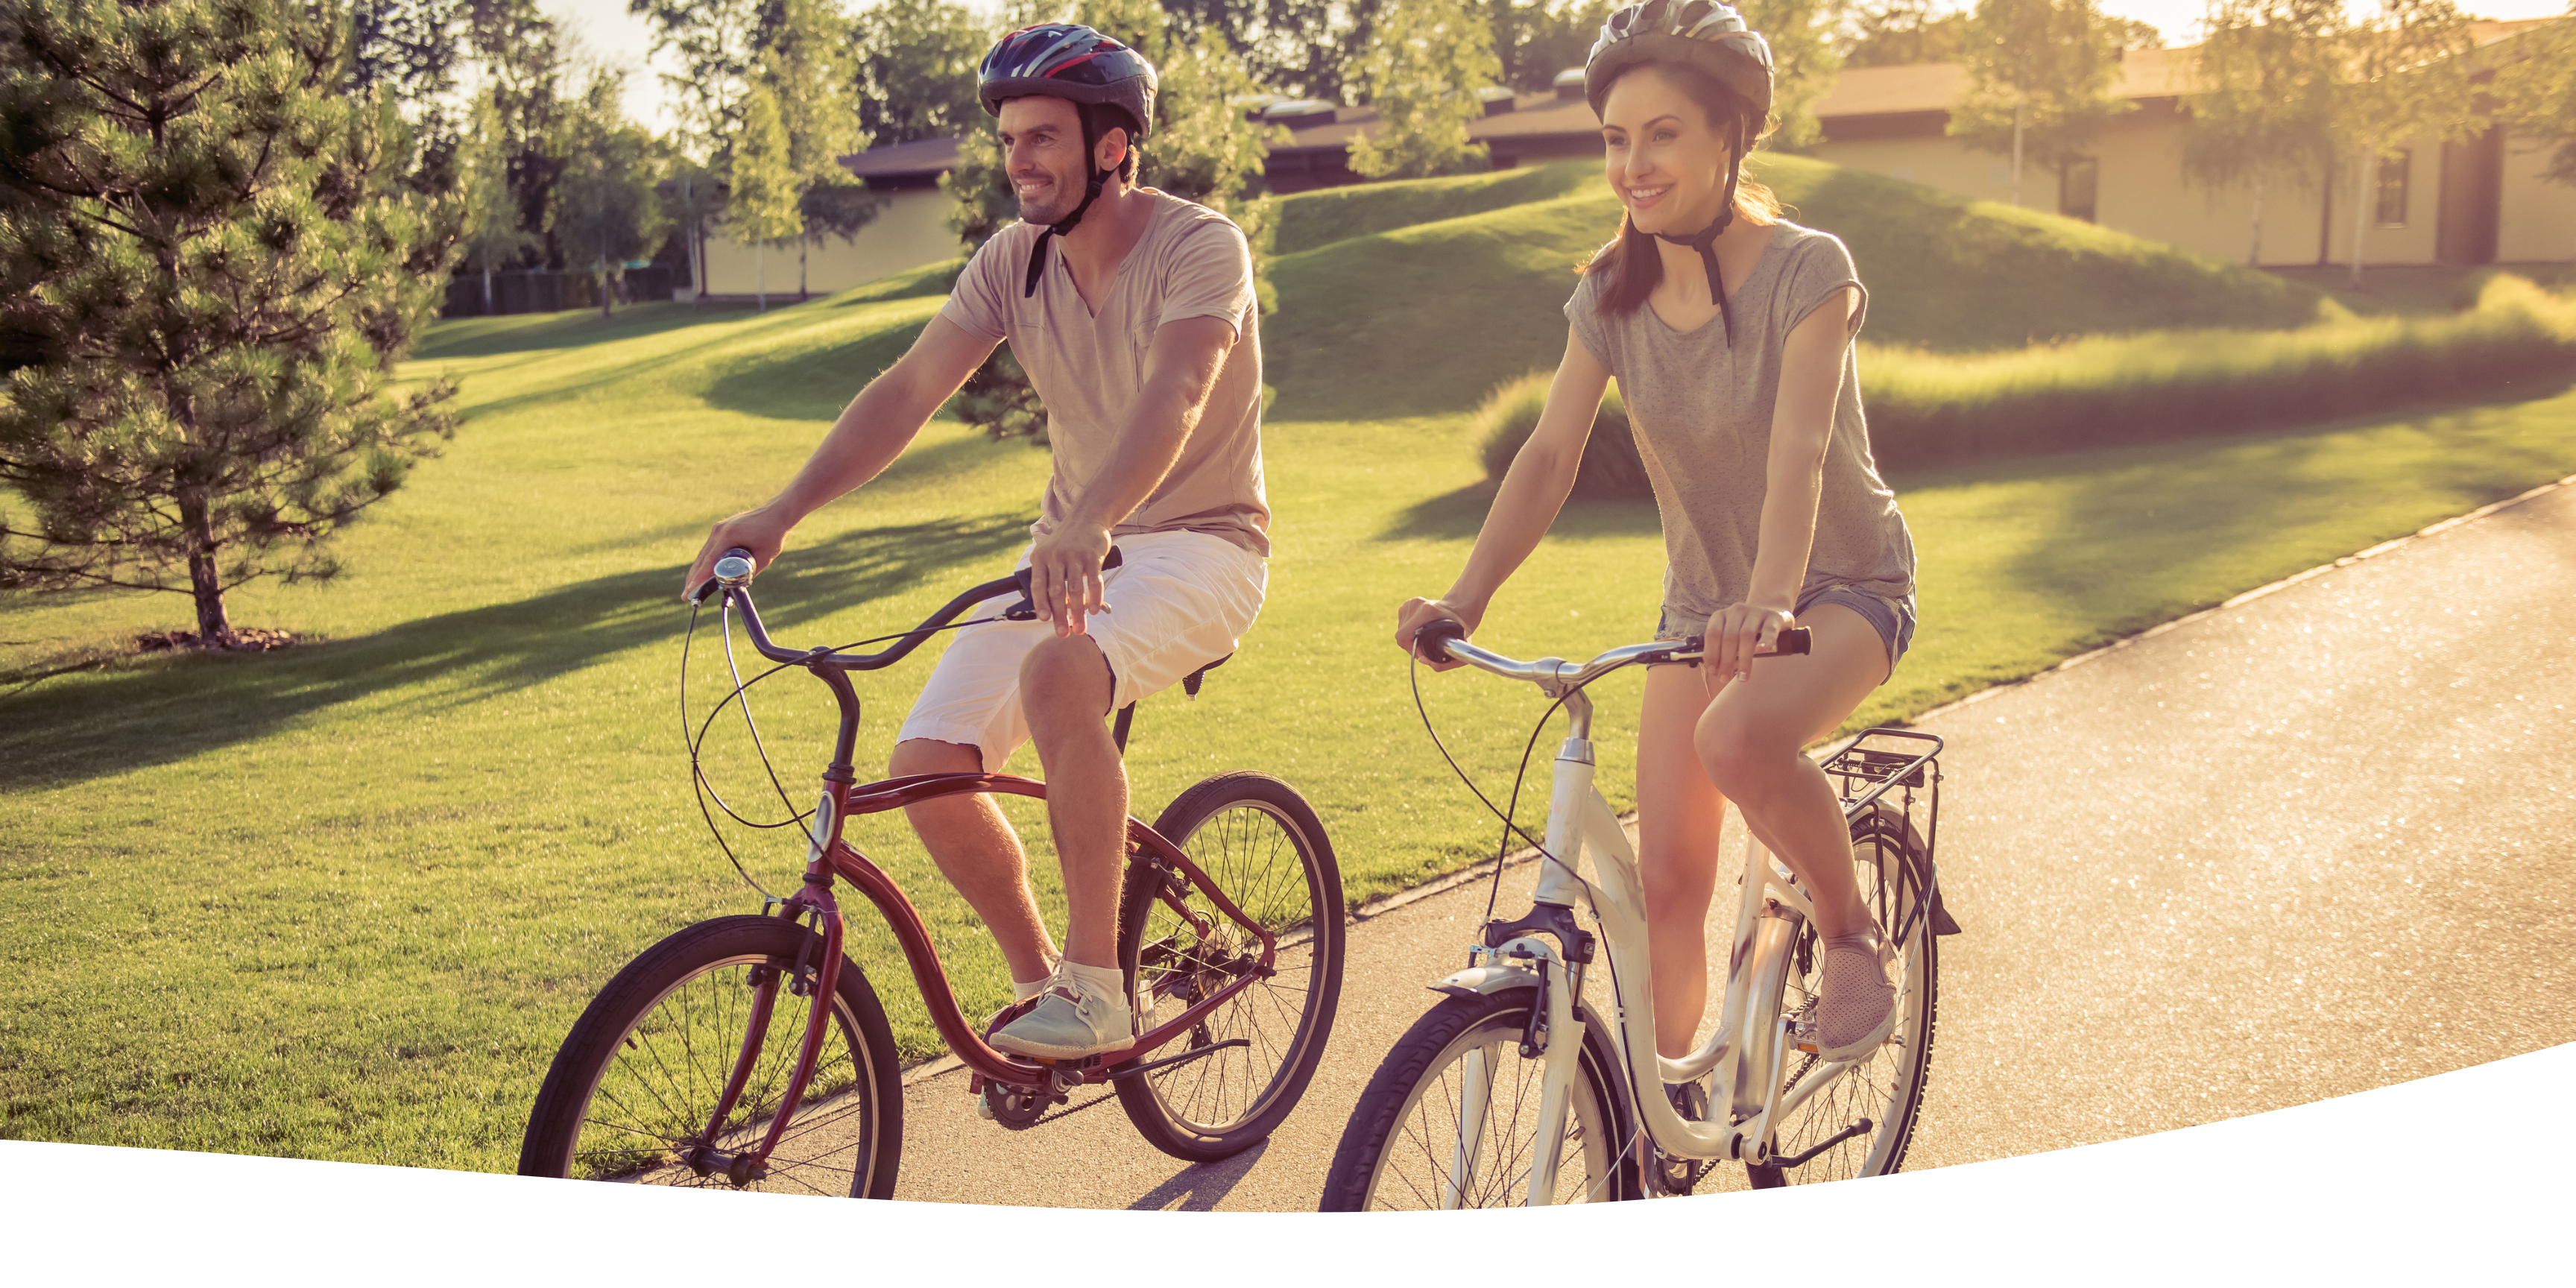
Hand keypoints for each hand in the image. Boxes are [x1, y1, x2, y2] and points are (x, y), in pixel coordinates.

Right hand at [683, 506, 794, 602]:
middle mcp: (719, 531)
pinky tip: (699, 573)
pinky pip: (709, 549)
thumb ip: (751, 571)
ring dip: (696, 571)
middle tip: (686, 596)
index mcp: (728, 536)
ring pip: (703, 554)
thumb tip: (737, 586)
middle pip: (702, 559)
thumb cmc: (773, 534)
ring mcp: (718, 529)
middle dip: (693, 579)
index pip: (709, 561)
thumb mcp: (764, 557)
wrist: (776, 512)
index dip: (699, 579)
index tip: (691, 592)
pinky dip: (704, 562)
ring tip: (690, 588)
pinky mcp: (720, 529)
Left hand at [1026, 520, 1112, 635]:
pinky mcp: (1092, 556)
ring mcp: (1075, 555)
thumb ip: (1048, 576)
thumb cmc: (1066, 542)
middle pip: (1057, 592)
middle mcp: (1056, 556)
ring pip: (1075, 589)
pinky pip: (1094, 580)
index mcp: (1041, 557)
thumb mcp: (1049, 553)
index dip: (1041, 604)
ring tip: (1081, 628)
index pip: (1038, 585)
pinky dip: (1094, 597)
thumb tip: (1049, 608)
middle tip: (1063, 633)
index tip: (1045, 620)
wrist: (1086, 518)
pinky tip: (1094, 610)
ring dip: (1078, 612)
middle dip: (1060, 616)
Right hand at [1394, 597, 1480, 670]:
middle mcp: (1416, 604)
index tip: (1423, 651)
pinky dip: (1409, 631)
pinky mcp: (1407, 603)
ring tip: (1425, 637)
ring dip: (1410, 638)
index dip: (1411, 648)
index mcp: (1427, 611)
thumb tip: (1421, 660)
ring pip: (1401, 630)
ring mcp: (1410, 603)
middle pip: (1401, 635)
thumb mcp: (1458, 648)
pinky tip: (1421, 629)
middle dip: (1411, 646)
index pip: (1403, 635)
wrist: (1459, 608)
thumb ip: (1442, 663)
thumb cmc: (1460, 629)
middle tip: (1425, 647)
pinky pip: (1402, 624)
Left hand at [1702, 601, 1795, 687]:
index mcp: (1721, 615)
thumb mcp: (1729, 635)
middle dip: (1726, 661)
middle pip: (1729, 637)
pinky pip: (1768, 630)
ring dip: (1744, 659)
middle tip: (1725, 678)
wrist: (1770, 612)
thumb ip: (1721, 650)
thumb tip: (1715, 671)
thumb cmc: (1745, 629)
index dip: (1711, 653)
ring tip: (1743, 676)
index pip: (1713, 634)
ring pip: (1747, 635)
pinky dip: (1765, 641)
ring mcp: (1755, 612)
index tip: (1713, 670)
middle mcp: (1737, 611)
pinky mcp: (1773, 618)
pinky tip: (1761, 651)